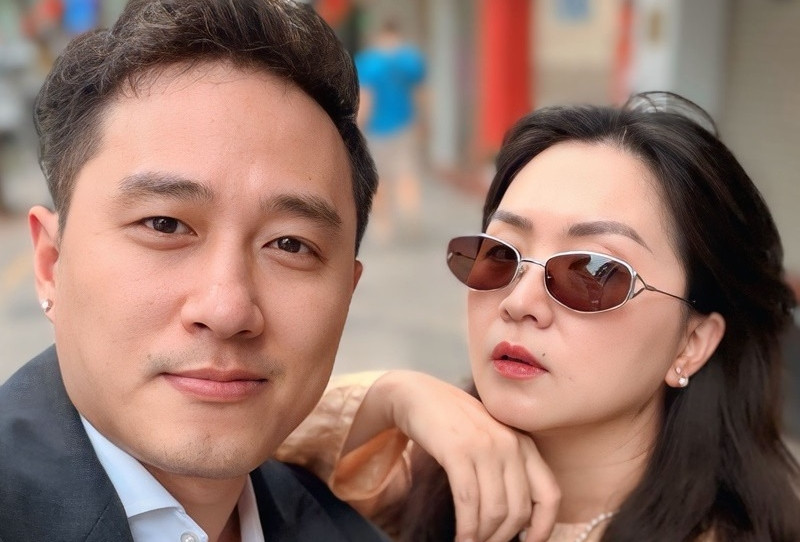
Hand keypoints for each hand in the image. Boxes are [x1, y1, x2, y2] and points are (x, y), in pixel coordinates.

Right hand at [359, 371, 559, 541]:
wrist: (419, 395)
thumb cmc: (454, 425)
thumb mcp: (491, 441)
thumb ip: (508, 470)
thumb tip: (516, 521)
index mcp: (524, 444)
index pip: (550, 494)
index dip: (543, 527)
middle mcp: (510, 444)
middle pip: (519, 510)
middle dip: (503, 538)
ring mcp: (485, 445)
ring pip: (494, 510)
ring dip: (482, 537)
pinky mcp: (458, 450)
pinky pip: (468, 500)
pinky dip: (466, 527)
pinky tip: (459, 538)